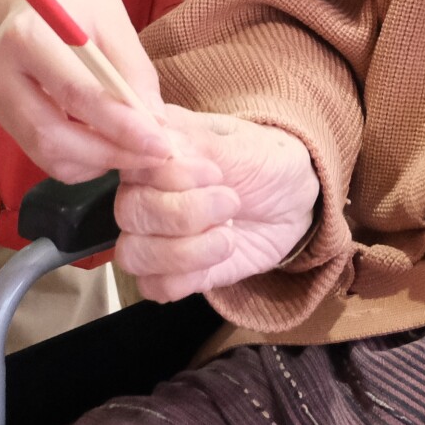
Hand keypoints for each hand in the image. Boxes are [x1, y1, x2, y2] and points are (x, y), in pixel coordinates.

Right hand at [0, 0, 172, 182]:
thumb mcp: (114, 18)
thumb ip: (133, 70)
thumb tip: (153, 123)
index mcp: (28, 35)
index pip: (76, 94)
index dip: (120, 126)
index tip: (160, 145)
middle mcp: (0, 70)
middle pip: (54, 135)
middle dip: (110, 153)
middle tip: (153, 157)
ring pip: (45, 152)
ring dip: (96, 163)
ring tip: (134, 153)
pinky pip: (40, 152)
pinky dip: (78, 161)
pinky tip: (106, 146)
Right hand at [113, 109, 319, 300]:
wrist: (295, 203)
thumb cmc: (267, 162)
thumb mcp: (246, 147)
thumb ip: (202, 145)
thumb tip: (161, 138)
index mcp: (157, 147)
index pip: (132, 164)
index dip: (170, 175)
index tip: (215, 173)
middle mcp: (145, 189)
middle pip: (129, 212)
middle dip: (184, 214)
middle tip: (231, 203)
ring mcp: (153, 232)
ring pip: (132, 254)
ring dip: (185, 251)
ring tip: (228, 237)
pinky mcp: (169, 270)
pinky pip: (152, 286)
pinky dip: (186, 278)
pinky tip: (217, 257)